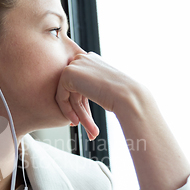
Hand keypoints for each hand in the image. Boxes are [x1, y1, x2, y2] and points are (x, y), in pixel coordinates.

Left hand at [56, 52, 189, 189]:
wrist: (127, 95)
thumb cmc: (122, 96)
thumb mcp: (103, 88)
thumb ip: (90, 87)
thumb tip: (75, 96)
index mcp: (91, 60)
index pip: (79, 83)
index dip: (80, 103)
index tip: (81, 120)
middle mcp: (82, 58)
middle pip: (73, 89)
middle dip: (78, 110)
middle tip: (81, 126)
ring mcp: (75, 64)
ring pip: (68, 95)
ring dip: (76, 114)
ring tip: (87, 131)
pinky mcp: (68, 73)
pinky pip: (61, 96)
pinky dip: (67, 110)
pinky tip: (76, 122)